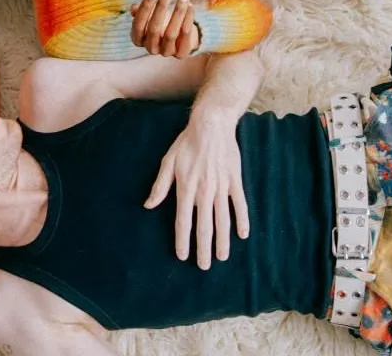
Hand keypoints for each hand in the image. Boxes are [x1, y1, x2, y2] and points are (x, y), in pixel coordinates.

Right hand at [130, 0, 200, 57]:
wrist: (179, 37)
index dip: (145, 8)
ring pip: (170, 33)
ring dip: (178, 13)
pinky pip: (185, 36)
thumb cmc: (160, 21)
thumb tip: (133, 8)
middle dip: (161, 7)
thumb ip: (140, 12)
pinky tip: (190, 6)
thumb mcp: (149, 15)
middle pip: (153, 29)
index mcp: (138, 39)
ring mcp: (166, 53)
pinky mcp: (181, 54)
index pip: (138, 25)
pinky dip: (188, 20)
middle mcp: (150, 48)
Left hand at [144, 113, 248, 268]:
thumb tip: (148, 205)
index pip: (183, 221)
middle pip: (204, 226)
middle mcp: (204, 192)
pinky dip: (242, 220)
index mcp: (186, 188)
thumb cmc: (187, 143)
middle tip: (203, 266)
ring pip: (222, 220)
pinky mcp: (234, 181)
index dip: (183, 240)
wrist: (211, 125)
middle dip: (203, 248)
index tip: (183, 256)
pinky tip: (242, 235)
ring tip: (221, 257)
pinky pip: (239, 204)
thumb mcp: (168, 162)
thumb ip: (160, 186)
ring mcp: (221, 187)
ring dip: (222, 240)